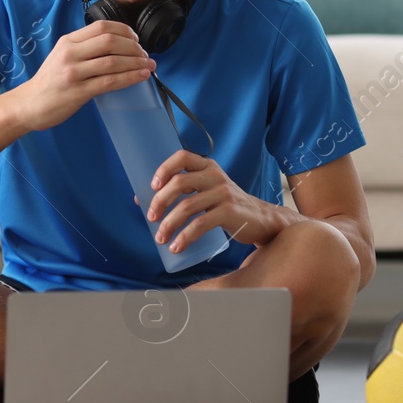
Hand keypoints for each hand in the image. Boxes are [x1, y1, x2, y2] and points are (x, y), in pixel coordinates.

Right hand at [10, 20, 156, 131]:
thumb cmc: (49, 82)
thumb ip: (84, 48)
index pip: (102, 26)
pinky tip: (140, 77)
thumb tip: (118, 45)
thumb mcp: (62, 56)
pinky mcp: (78, 91)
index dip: (125, 31)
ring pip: (113, 61)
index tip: (136, 40)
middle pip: (110, 41)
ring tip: (148, 66)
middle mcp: (70, 53)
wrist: (29, 104)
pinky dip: (129, 78)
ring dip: (136, 63)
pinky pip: (110, 82)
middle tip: (145, 55)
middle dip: (134, 47)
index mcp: (68, 41)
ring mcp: (73, 72)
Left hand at [146, 150, 286, 253]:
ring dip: (169, 224)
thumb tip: (141, 200)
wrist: (261, 219)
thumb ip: (185, 190)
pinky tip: (176, 246)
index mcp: (207, 166)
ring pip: (187, 207)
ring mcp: (223, 193)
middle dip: (160, 201)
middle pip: (179, 182)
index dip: (164, 169)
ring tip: (160, 238)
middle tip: (151, 217)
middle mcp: (215, 176)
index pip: (182, 156)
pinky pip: (200, 225)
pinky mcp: (229, 212)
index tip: (152, 186)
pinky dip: (184, 237)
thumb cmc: (227, 205)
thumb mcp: (209, 190)